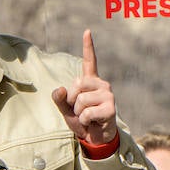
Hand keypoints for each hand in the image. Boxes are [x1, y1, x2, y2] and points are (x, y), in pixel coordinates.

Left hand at [51, 30, 116, 145]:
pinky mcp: (110, 108)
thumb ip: (59, 99)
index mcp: (91, 81)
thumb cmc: (82, 120)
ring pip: (81, 100)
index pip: (90, 61)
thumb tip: (59, 89)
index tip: (87, 31)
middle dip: (71, 100)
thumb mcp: (66, 110)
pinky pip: (87, 112)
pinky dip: (85, 121)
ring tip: (87, 117)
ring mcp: (108, 95)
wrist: (96, 138)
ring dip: (78, 113)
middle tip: (79, 110)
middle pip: (76, 85)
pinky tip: (93, 122)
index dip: (88, 46)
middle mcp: (102, 84)